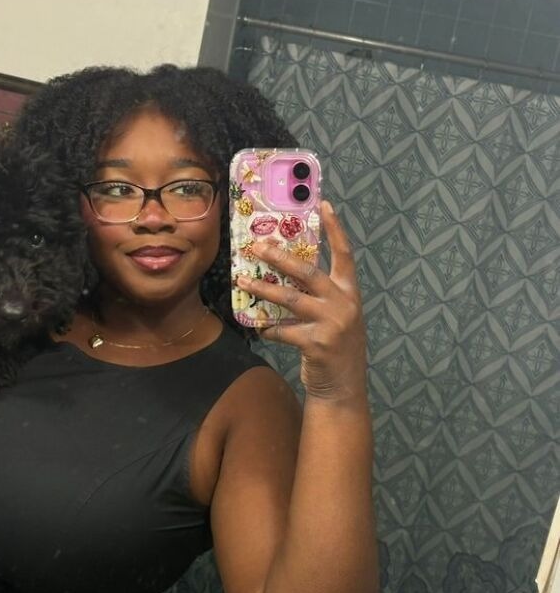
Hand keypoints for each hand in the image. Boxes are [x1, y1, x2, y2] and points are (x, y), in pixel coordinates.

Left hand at [236, 201, 367, 403]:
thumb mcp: (337, 317)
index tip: (324, 204)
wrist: (342, 387)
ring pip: (290, 298)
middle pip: (308, 272)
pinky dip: (267, 327)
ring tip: (242, 281)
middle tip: (257, 247)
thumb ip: (321, 296)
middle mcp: (344, 304)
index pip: (344, 254)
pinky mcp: (316, 343)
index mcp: (350, 293)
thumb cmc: (336, 348)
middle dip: (280, 257)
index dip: (335, 229)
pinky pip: (283, 329)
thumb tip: (286, 273)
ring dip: (262, 289)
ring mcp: (331, 323)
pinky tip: (257, 326)